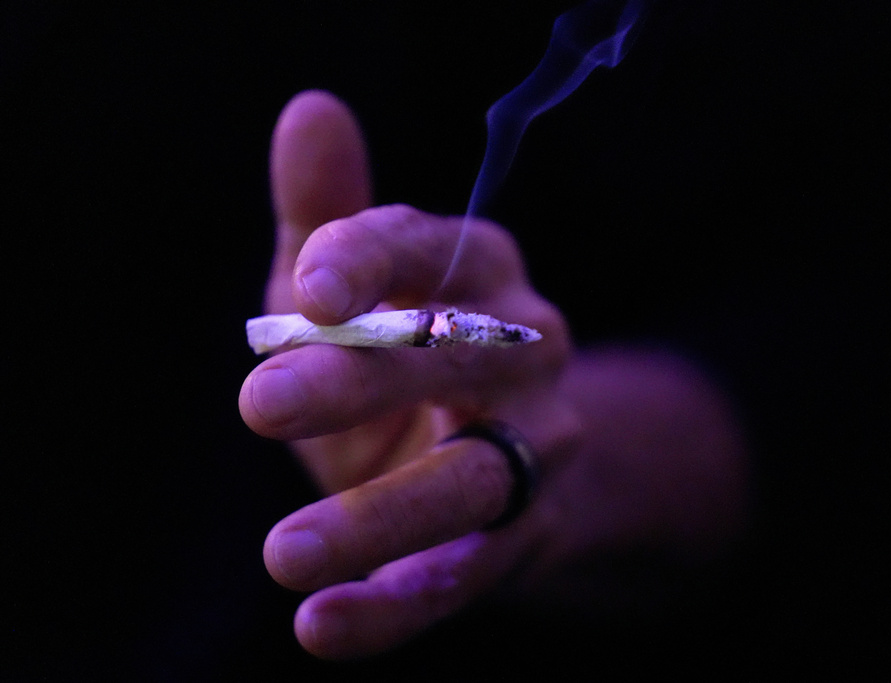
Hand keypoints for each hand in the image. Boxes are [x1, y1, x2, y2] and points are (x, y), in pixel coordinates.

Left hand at [239, 91, 579, 657]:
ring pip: (470, 481)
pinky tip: (323, 626)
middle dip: (360, 377)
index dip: (370, 259)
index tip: (305, 283)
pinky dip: (396, 605)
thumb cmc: (410, 358)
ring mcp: (538, 450)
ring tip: (287, 554)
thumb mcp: (363, 292)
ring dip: (382, 518)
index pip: (433, 247)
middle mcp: (528, 352)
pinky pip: (465, 572)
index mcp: (483, 273)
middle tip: (260, 404)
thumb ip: (331, 217)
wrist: (512, 457)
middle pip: (452, 357)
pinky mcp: (525, 537)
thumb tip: (310, 110)